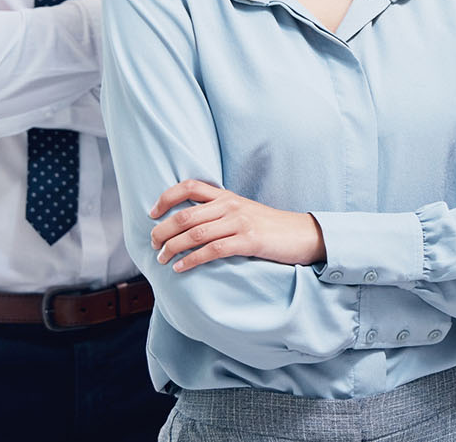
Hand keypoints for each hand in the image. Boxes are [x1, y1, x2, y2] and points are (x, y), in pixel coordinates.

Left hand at [149, 179, 324, 271]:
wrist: (302, 234)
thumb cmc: (269, 227)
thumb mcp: (243, 212)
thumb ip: (219, 213)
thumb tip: (187, 226)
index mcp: (227, 196)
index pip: (190, 186)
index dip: (166, 198)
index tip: (152, 214)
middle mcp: (231, 205)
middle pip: (185, 215)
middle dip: (162, 231)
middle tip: (152, 244)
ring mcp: (240, 222)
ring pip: (194, 234)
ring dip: (172, 248)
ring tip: (161, 259)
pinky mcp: (248, 241)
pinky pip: (212, 250)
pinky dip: (191, 260)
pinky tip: (180, 268)